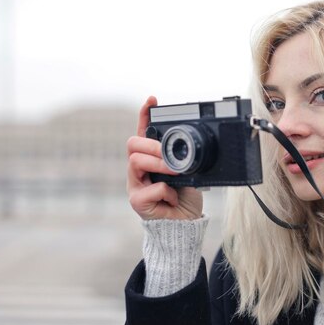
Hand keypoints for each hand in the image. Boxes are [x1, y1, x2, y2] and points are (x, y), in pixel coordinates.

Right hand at [126, 96, 202, 219]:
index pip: (144, 132)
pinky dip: (166, 191)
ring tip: (173, 172)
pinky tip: (172, 198)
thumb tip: (191, 148)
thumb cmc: (185, 198)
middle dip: (152, 144)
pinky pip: (149, 188)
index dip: (145, 115)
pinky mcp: (137, 201)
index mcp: (151, 158)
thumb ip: (183, 160)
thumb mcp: (188, 173)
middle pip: (133, 144)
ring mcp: (135, 184)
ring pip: (136, 161)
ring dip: (158, 164)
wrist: (185, 224)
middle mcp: (139, 169)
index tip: (152, 100)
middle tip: (169, 153)